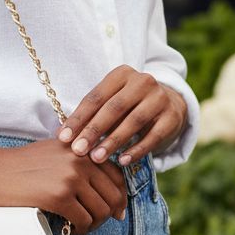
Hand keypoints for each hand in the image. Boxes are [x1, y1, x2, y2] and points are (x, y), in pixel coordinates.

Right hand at [0, 139, 127, 234]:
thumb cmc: (21, 165)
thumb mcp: (55, 152)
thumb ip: (81, 163)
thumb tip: (110, 191)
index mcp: (82, 148)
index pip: (117, 175)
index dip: (120, 196)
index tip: (116, 210)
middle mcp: (81, 160)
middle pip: (114, 195)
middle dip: (109, 214)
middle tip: (95, 222)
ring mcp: (71, 177)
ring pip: (101, 211)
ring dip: (94, 224)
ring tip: (82, 226)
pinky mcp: (59, 196)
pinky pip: (84, 220)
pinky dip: (82, 229)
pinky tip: (72, 228)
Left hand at [57, 66, 187, 165]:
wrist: (169, 104)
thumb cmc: (129, 106)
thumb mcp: (111, 103)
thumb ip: (91, 115)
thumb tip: (63, 136)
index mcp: (122, 74)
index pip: (96, 97)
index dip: (78, 118)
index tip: (63, 137)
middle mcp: (142, 81)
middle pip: (114, 108)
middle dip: (94, 130)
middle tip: (78, 150)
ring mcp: (160, 98)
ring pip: (133, 121)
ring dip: (113, 141)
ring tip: (97, 158)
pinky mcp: (172, 116)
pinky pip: (153, 136)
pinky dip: (137, 149)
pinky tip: (122, 161)